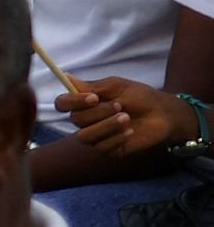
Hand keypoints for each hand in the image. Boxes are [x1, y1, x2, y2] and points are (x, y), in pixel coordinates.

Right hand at [64, 75, 199, 156]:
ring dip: (106, 126)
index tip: (94, 98)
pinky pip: (102, 147)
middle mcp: (86, 120)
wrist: (164, 114)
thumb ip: (92, 86)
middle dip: (98, 112)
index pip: (62, 104)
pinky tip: (130, 131)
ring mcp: (97, 136)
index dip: (73, 102)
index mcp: (84, 103)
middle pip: (75, 120)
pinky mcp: (109, 150)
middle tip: (120, 106)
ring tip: (126, 118)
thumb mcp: (117, 86)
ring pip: (85, 136)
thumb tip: (66, 76)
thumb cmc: (140, 96)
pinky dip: (116, 138)